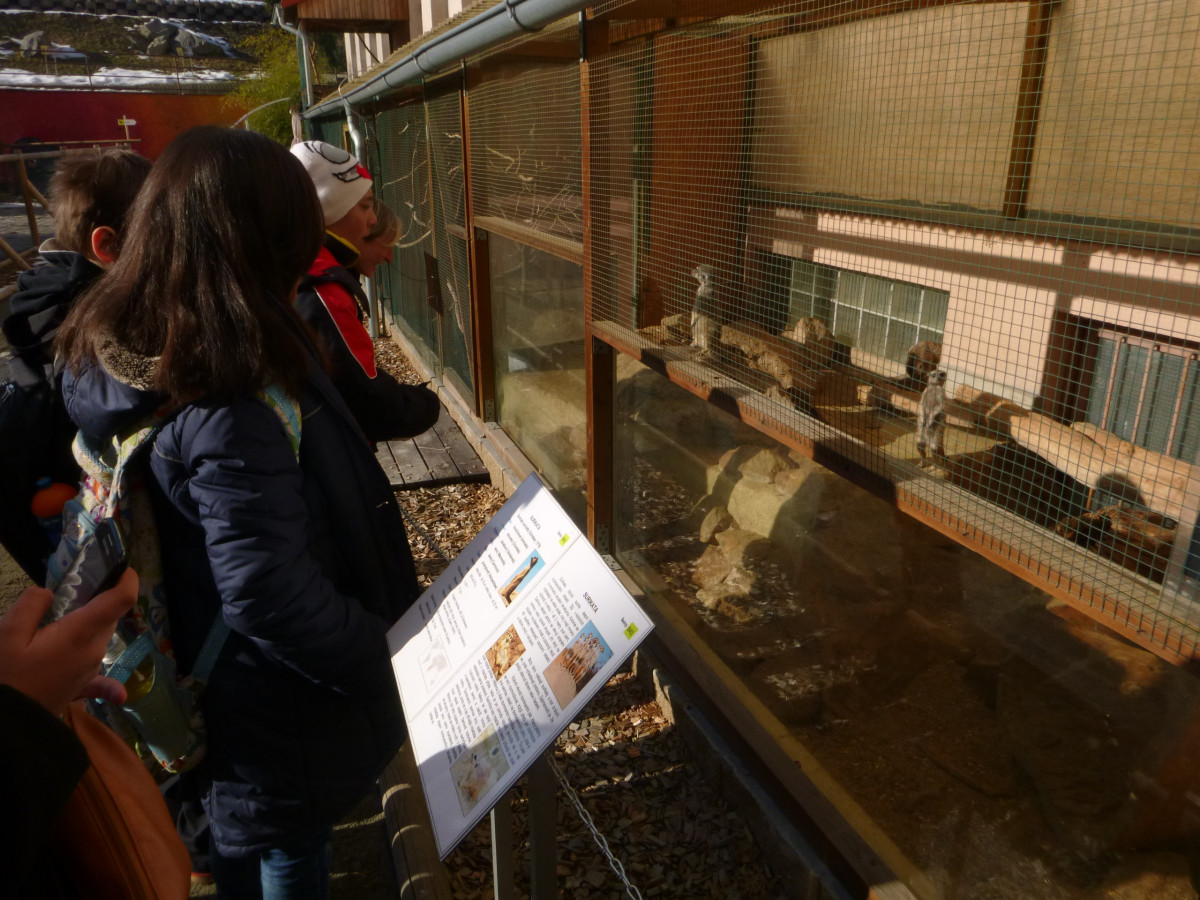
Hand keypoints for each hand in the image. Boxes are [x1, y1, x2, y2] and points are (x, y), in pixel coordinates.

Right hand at [0, 569, 137, 714]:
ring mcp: (89, 670)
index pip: (120, 600)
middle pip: (109, 618)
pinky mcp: (80, 687)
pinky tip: (121, 693)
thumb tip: (47, 593)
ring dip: (92, 624)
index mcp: (80, 634)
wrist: (7, 725)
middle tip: (81, 585)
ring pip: (100, 638)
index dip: (127, 579)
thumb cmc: (5, 676)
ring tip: (69, 614)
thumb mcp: (7, 634)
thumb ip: (30, 606)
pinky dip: (108, 681)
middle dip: (102, 599)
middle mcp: (94, 651)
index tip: (123, 566)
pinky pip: (100, 681)